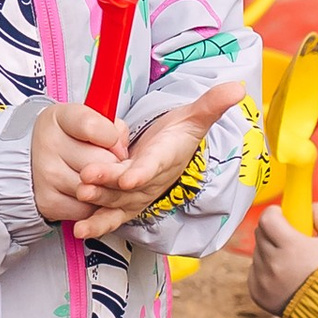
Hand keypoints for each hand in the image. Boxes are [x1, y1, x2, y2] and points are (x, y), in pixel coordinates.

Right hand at [33, 99, 129, 232]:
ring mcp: (46, 175)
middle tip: (106, 163)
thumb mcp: (89, 120)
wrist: (36, 158)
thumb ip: (111, 129)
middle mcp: (48, 144)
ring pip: (96, 189)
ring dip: (105, 188)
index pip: (92, 126)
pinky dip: (93, 205)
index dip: (112, 137)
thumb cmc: (69, 137)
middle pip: (100, 163)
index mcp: (60, 117)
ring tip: (97, 178)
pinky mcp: (48, 202)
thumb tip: (122, 155)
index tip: (113, 141)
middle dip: (113, 166)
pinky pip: (87, 210)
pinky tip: (87, 192)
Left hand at [36, 81, 245, 241]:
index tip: (128, 176)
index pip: (154, 166)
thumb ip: (212, 104)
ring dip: (98, 201)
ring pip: (116, 201)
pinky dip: (96, 224)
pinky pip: (110, 216)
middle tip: (86, 179)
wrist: (171, 155)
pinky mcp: (125, 204)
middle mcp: (151, 181)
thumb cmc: (179, 134)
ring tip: (79, 196)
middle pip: (129, 185)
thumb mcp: (195, 116)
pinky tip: (79, 230)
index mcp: (165, 158)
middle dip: (108, 184)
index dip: (142, 172)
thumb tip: (238, 87)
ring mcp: (137, 195)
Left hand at [250, 204, 317, 317]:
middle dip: (273, 231)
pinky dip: (264, 271)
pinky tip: (283, 276)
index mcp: (291, 246)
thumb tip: (309, 206)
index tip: (283, 216)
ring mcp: (263, 280)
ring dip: (269, 252)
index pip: (267, 218)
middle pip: (260, 234)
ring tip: (290, 262)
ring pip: (257, 253)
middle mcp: (273, 263)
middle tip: (289, 239)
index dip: (274, 214)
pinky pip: (254, 272)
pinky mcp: (257, 293)